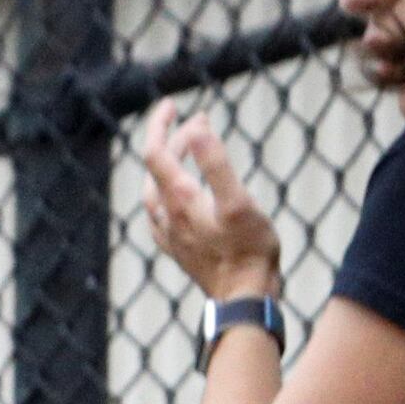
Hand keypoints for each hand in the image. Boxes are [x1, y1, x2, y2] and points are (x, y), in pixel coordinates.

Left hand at [135, 108, 283, 301]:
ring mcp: (170, 235)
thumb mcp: (238, 201)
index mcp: (179, 199)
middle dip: (175, 138)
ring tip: (184, 148)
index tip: (174, 104)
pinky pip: (160, 215)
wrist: (244, 299)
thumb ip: (217, 163)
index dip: (161, 123)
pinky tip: (176, 195)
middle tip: (200, 120)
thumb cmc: (248, 250)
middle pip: (158, 168)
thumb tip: (196, 127)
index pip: (156, 151)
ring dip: (168, 164)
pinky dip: (167, 193)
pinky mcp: (178, 250)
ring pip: (155, 191)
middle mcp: (167, 217)